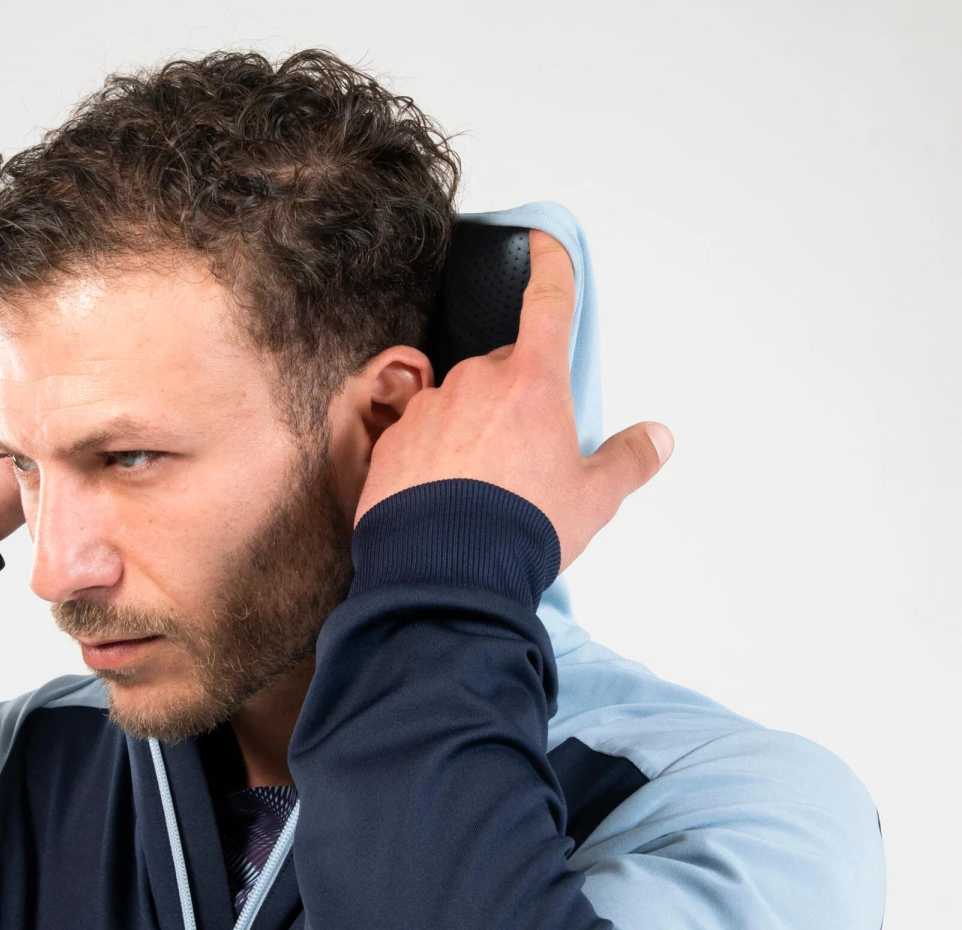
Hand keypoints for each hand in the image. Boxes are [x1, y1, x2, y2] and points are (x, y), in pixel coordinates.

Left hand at [354, 229, 672, 570]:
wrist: (443, 574)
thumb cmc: (522, 530)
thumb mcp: (592, 499)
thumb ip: (629, 461)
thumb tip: (657, 438)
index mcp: (532, 382)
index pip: (548, 305)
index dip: (550, 266)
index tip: (543, 238)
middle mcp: (474, 383)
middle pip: (500, 374)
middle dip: (512, 405)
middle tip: (522, 464)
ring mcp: (426, 410)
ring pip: (455, 407)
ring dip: (468, 434)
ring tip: (478, 495)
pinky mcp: (388, 444)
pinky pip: (415, 439)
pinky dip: (428, 460)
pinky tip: (440, 502)